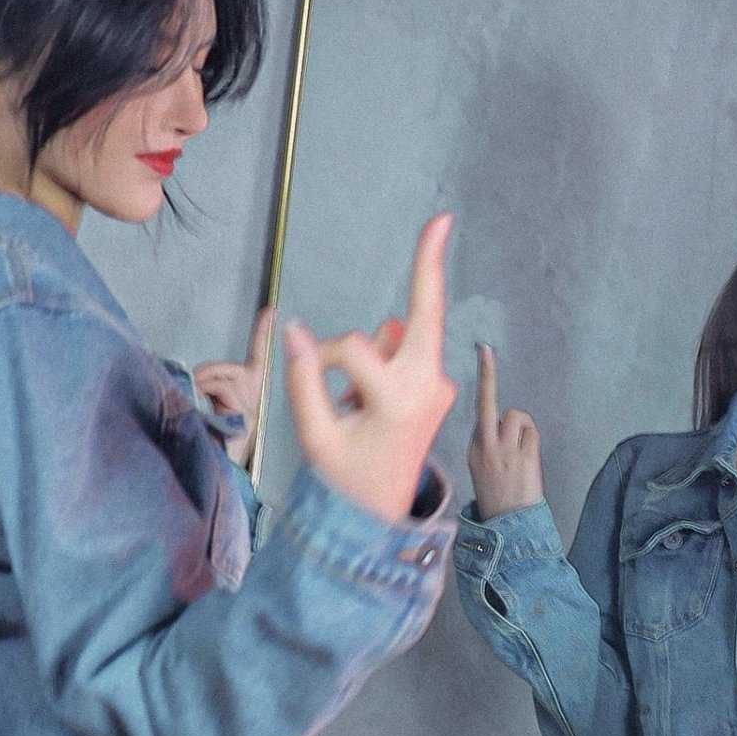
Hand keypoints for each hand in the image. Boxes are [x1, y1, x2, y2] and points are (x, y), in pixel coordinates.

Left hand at [194, 306, 274, 465]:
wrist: (215, 479)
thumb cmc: (207, 447)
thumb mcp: (204, 411)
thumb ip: (204, 390)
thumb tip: (190, 378)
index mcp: (247, 397)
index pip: (257, 358)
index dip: (263, 333)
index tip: (269, 310)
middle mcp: (255, 399)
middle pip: (228, 368)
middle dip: (206, 376)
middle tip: (195, 395)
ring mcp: (251, 406)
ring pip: (221, 376)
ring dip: (202, 386)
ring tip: (200, 413)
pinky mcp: (245, 411)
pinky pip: (220, 387)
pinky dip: (205, 393)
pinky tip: (208, 416)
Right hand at [281, 214, 458, 523]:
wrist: (381, 517)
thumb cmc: (345, 478)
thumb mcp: (315, 436)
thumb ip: (304, 381)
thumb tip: (293, 330)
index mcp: (400, 402)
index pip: (352, 347)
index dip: (323, 359)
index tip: (308, 375)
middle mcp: (428, 387)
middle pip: (425, 314)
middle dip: (427, 266)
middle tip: (443, 217)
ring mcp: (438, 386)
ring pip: (399, 334)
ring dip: (372, 349)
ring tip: (358, 406)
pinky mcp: (437, 386)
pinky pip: (404, 349)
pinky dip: (383, 355)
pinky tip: (371, 395)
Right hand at [466, 342, 544, 520]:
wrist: (507, 526)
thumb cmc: (497, 497)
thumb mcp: (481, 468)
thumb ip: (487, 443)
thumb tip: (501, 423)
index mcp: (472, 448)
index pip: (480, 408)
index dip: (485, 379)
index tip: (485, 350)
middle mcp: (485, 445)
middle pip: (492, 404)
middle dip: (491, 382)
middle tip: (487, 358)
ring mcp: (504, 450)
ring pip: (517, 416)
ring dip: (523, 428)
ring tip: (521, 452)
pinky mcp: (524, 457)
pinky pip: (532, 433)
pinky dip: (532, 440)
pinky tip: (528, 460)